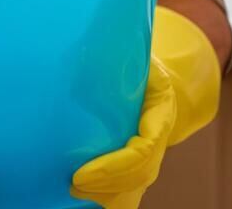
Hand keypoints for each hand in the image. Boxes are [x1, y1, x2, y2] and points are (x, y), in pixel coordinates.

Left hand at [69, 6, 220, 208]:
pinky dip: (107, 200)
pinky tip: (79, 200)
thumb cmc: (135, 59)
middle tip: (71, 184)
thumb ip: (114, 52)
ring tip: (71, 194)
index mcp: (160, 109)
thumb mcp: (132, 51)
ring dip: (106, 197)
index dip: (116, 166)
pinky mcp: (134, 163)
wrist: (150, 73)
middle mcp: (156, 136)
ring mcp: (148, 154)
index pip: (145, 148)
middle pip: (140, 174)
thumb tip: (83, 39)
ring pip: (134, 187)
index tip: (82, 174)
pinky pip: (126, 190)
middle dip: (107, 186)